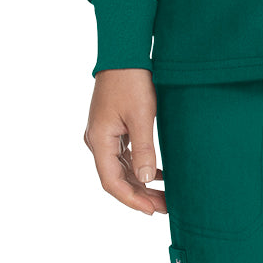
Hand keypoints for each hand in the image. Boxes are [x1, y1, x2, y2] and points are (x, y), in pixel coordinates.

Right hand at [84, 68, 167, 216]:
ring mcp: (104, 133)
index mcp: (99, 140)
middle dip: (140, 194)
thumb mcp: (141, 116)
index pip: (112, 182)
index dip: (132, 199)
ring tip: (164, 195)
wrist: (124, 52)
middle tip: (165, 206)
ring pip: (121, 167)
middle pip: (117, 177)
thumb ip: (143, 149)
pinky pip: (124, 154)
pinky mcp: (113, 126)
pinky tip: (158, 173)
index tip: (152, 210)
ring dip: (141, 181)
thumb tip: (145, 179)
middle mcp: (97, 140)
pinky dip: (139, 165)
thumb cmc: (132, 80)